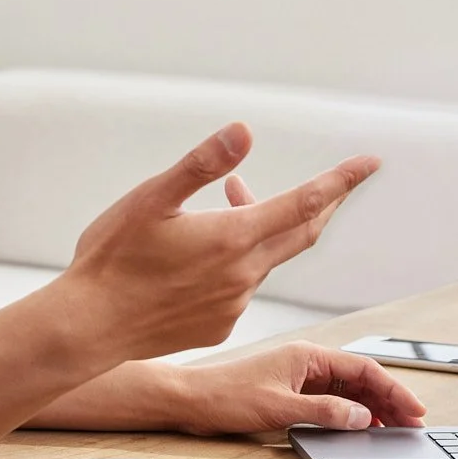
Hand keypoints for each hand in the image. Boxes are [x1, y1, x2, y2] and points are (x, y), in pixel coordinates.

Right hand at [52, 123, 379, 363]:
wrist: (88, 326)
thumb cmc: (113, 260)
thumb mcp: (152, 198)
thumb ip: (201, 164)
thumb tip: (243, 132)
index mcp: (232, 237)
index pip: (305, 202)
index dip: (341, 181)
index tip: (368, 164)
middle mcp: (243, 274)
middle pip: (302, 233)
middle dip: (322, 204)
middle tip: (335, 183)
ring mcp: (234, 304)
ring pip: (266, 257)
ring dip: (261, 227)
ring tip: (230, 202)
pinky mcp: (219, 325)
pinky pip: (243, 287)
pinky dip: (239, 262)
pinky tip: (202, 256)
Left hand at [165, 341, 427, 436]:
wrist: (190, 400)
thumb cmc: (226, 397)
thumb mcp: (279, 408)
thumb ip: (324, 412)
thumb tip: (362, 416)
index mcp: (307, 355)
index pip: (363, 368)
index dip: (393, 389)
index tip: (415, 409)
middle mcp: (306, 361)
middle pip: (360, 378)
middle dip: (389, 400)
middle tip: (413, 425)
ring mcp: (298, 375)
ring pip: (348, 389)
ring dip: (373, 406)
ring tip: (395, 428)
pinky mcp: (290, 390)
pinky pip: (331, 398)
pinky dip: (351, 411)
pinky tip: (362, 426)